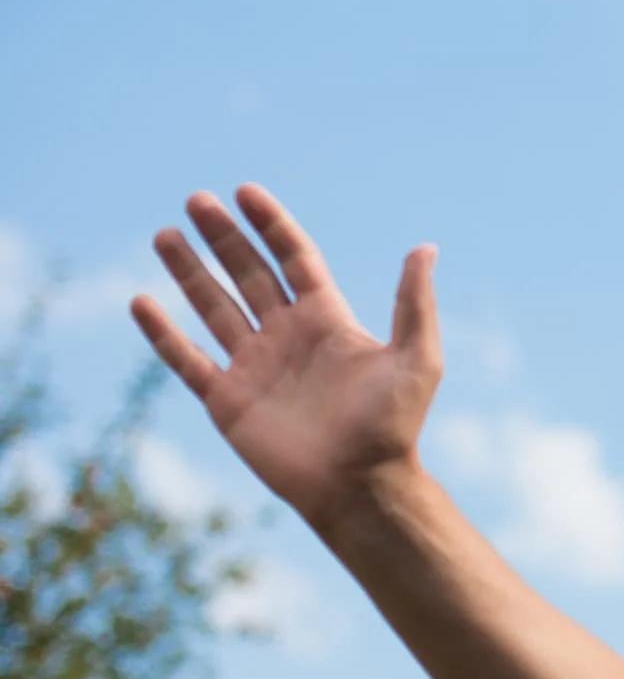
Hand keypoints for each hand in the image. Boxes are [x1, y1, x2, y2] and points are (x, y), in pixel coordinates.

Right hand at [131, 184, 441, 531]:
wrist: (360, 486)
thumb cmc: (393, 425)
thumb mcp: (415, 358)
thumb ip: (413, 303)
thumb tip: (426, 247)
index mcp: (328, 321)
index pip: (294, 258)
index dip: (272, 225)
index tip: (246, 191)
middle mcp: (288, 337)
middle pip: (248, 274)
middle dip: (223, 237)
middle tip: (197, 199)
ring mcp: (255, 366)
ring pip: (214, 307)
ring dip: (189, 272)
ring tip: (164, 235)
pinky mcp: (228, 400)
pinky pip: (188, 360)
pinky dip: (164, 334)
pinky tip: (142, 302)